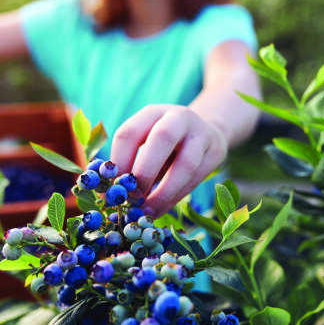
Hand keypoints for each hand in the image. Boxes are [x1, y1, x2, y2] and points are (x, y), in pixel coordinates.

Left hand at [109, 105, 227, 216]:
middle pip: (162, 138)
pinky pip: (196, 178)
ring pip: (187, 163)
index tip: (112, 188)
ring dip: (164, 192)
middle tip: (132, 198)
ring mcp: (201, 134)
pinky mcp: (216, 152)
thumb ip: (130, 164)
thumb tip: (108, 197)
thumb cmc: (166, 144)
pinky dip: (177, 196)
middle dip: (145, 172)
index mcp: (152, 113)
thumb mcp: (147, 141)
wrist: (208, 131)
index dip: (119, 162)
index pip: (130, 132)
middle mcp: (178, 117)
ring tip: (148, 211)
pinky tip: (162, 207)